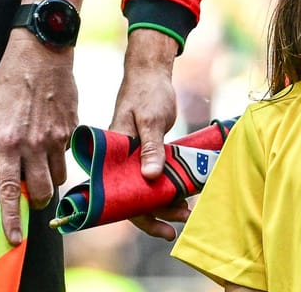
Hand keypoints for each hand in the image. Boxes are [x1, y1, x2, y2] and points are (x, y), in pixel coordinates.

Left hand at [0, 32, 76, 244]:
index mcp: (8, 142)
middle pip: (42, 192)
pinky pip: (68, 153)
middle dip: (35, 200)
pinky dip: (59, 154)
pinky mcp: (72, 126)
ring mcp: (57, 136)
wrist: (42, 51)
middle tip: (29, 191)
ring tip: (39, 159)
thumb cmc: (8, 80)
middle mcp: (34, 144)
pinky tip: (49, 133)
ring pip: (58, 176)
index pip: (9, 191)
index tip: (14, 238)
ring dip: (48, 177)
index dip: (11, 218)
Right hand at [110, 29, 188, 239]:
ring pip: (147, 188)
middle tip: (180, 222)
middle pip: (134, 197)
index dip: (139, 214)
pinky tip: (184, 193)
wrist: (151, 73)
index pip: (120, 194)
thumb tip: (150, 177)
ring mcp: (134, 157)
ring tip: (186, 211)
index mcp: (113, 155)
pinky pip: (156, 175)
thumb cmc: (146, 92)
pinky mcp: (148, 151)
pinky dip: (168, 185)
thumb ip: (151, 147)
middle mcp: (121, 160)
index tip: (160, 227)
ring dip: (165, 201)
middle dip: (156, 213)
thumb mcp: (150, 119)